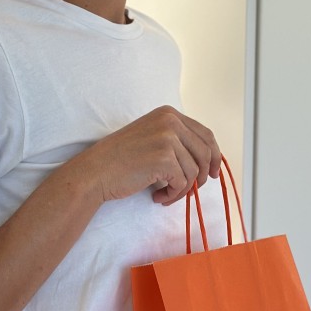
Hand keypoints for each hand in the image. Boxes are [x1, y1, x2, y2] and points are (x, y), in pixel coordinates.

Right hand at [79, 106, 221, 205]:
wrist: (96, 171)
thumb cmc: (120, 160)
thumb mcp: (152, 138)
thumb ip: (176, 141)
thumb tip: (208, 160)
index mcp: (169, 114)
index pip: (206, 134)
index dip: (214, 156)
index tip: (214, 173)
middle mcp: (170, 121)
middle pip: (206, 153)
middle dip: (201, 176)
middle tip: (188, 190)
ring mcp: (168, 138)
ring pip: (195, 171)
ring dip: (182, 189)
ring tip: (165, 194)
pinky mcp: (164, 158)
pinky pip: (183, 183)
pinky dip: (173, 195)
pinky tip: (157, 197)